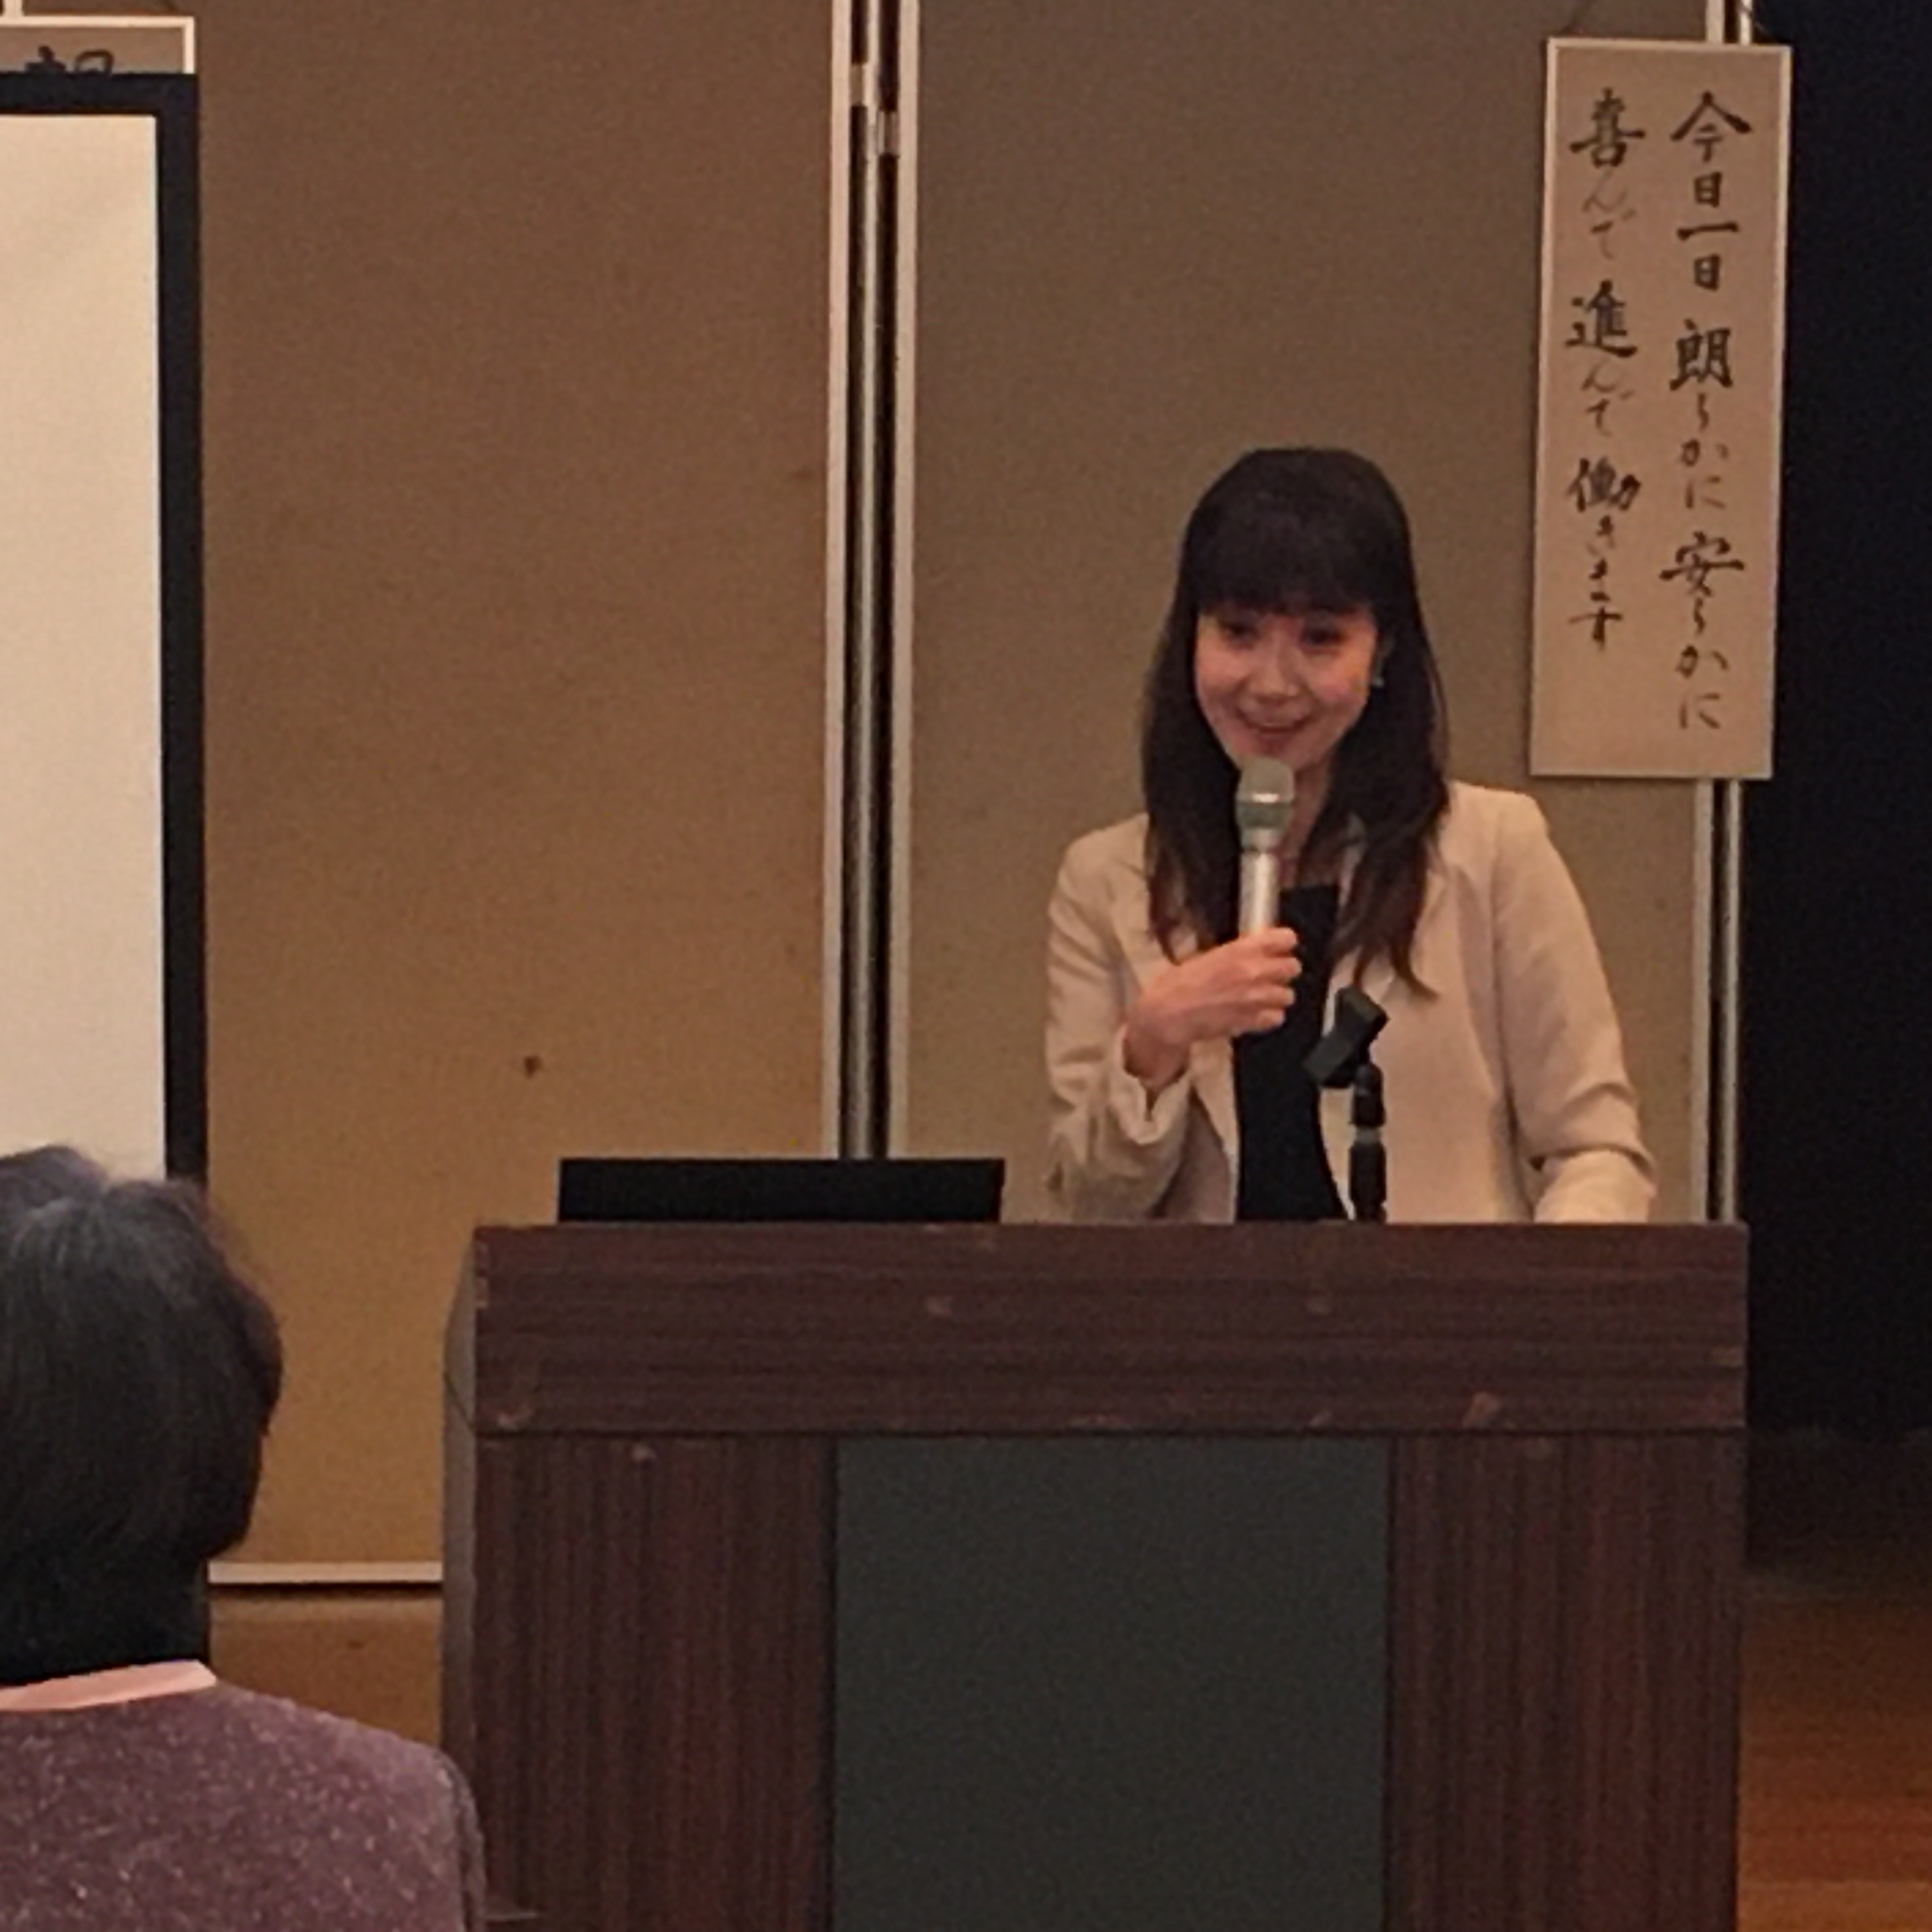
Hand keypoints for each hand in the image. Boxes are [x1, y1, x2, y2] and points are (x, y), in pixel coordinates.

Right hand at [1122, 928, 1301, 1092]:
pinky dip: (1269, 1017)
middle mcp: (1255, 970)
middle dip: (1282, 972)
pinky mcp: (1254, 1021)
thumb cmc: (1180, 982)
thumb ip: (1237, 954)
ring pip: (1288, 995)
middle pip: (1293, 967)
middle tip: (1270, 976)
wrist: (1169, 1012)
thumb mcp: (1210, 956)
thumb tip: (1255, 953)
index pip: (1286, 938)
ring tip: (1261, 999)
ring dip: (1276, 997)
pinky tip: (1255, 1015)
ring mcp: (1257, 998)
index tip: (1279, 948)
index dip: (1284, 944)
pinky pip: (1277, 1017)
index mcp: (1242, 949)